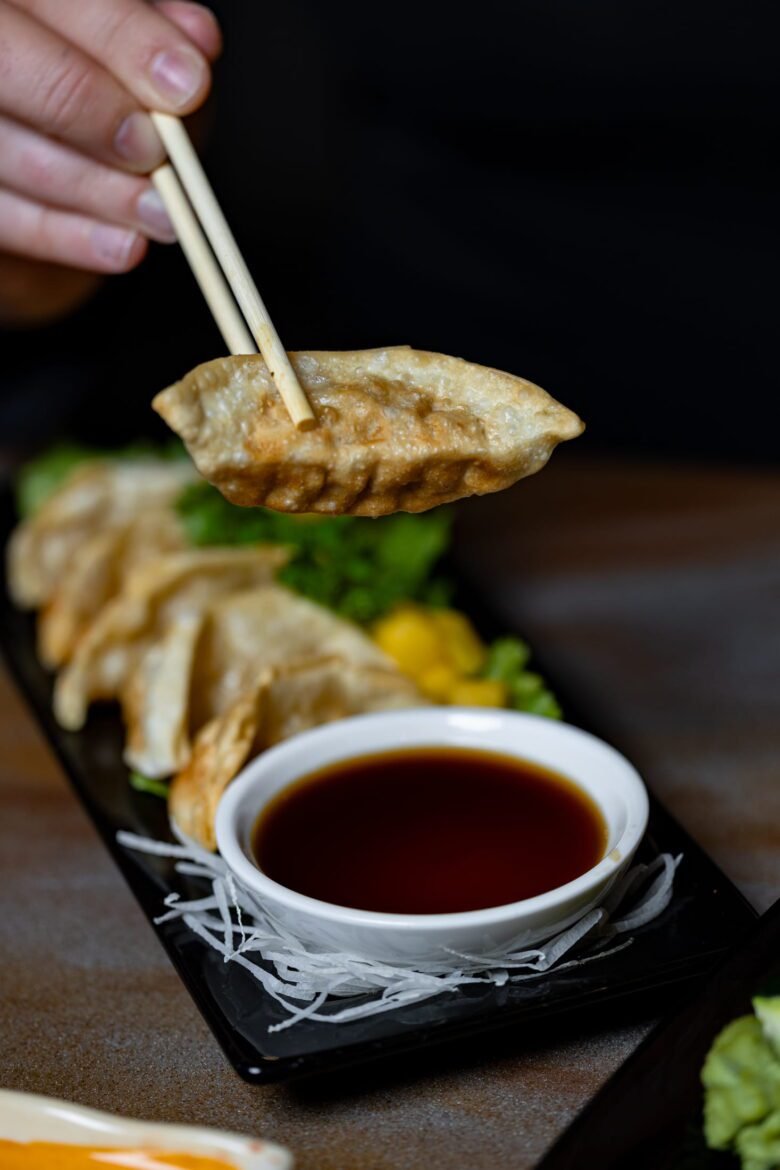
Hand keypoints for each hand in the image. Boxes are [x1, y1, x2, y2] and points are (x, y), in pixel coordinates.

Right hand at [0, 0, 220, 324]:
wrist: (52, 143)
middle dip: (93, 114)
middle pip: (10, 67)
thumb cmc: (101, 84)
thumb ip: (152, 41)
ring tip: (164, 214)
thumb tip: (197, 39)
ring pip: (9, 152)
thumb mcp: (130, 54)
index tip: (186, 86)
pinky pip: (4, 218)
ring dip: (96, 190)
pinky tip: (124, 246)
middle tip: (156, 152)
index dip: (122, 40)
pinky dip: (68, 237)